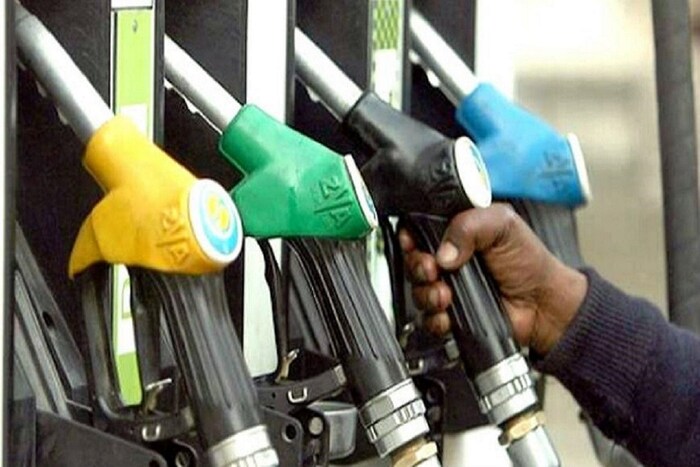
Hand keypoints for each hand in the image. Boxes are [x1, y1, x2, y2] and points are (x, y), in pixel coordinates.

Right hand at [400, 203, 586, 354]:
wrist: (543, 303)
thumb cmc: (529, 261)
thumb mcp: (502, 225)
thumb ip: (469, 225)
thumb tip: (443, 252)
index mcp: (456, 232)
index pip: (419, 229)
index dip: (410, 236)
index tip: (413, 242)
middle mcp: (448, 259)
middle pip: (412, 261)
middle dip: (418, 267)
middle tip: (433, 270)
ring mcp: (447, 287)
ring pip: (417, 291)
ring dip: (427, 294)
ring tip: (446, 295)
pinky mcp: (450, 315)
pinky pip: (428, 319)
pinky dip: (435, 319)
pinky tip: (449, 314)